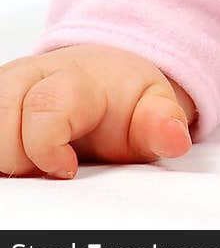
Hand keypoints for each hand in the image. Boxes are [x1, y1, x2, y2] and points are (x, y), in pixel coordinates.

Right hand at [0, 44, 195, 179]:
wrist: (105, 76)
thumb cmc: (124, 99)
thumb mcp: (151, 107)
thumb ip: (161, 123)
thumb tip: (175, 139)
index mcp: (73, 79)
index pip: (45, 107)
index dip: (47, 147)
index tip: (67, 171)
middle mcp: (29, 77)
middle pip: (2, 125)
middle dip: (21, 158)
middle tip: (50, 167)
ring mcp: (4, 90)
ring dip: (5, 156)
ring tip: (33, 163)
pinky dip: (1, 156)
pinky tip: (17, 162)